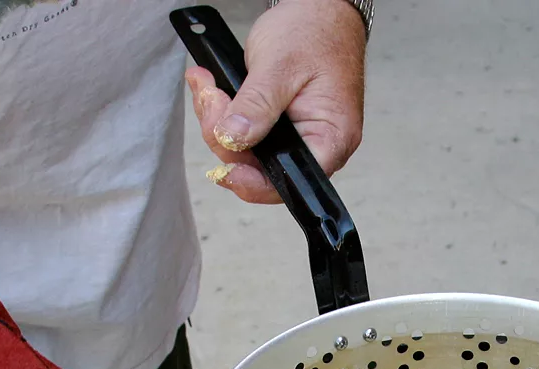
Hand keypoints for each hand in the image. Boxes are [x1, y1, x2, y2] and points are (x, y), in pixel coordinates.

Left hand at [186, 0, 365, 203]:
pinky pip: (248, 135)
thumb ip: (256, 106)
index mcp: (330, 140)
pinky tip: (215, 89)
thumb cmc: (314, 31)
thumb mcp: (279, 66)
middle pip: (262, 169)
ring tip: (208, 84)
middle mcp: (317, 147)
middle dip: (226, 138)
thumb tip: (233, 139)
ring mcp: (298, 138)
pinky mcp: (281, 128)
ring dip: (219, 122)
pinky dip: (226, 114)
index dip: (253, 181)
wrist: (319, 8)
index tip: (224, 167)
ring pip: (248, 152)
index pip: (289, 182)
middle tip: (210, 96)